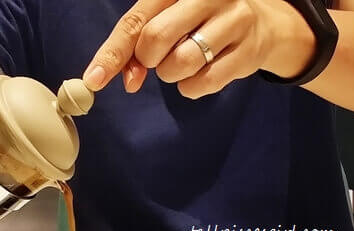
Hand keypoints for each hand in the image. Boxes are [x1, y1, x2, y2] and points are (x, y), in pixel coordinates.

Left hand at [83, 0, 314, 97]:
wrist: (260, 24)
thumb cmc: (200, 20)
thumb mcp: (166, 19)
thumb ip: (138, 46)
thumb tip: (127, 80)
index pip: (135, 21)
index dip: (112, 53)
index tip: (94, 79)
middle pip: (155, 39)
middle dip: (148, 60)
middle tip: (159, 58)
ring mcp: (233, 20)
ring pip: (179, 64)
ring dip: (172, 74)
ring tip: (185, 61)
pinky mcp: (248, 51)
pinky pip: (203, 84)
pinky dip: (192, 87)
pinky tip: (203, 71)